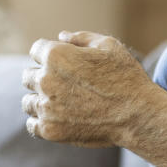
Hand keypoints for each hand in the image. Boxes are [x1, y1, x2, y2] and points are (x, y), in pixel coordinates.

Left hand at [21, 30, 151, 146]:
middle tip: (67, 85)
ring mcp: (46, 107)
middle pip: (28, 76)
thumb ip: (82, 38)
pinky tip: (59, 119)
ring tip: (64, 104)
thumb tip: (61, 36)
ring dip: (41, 100)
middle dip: (44, 77)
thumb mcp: (110, 46)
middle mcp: (46, 80)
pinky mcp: (50, 130)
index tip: (64, 63)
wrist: (138, 115)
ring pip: (28, 101)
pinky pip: (32, 125)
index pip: (36, 50)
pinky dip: (42, 122)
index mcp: (56, 55)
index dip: (50, 54)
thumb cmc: (126, 77)